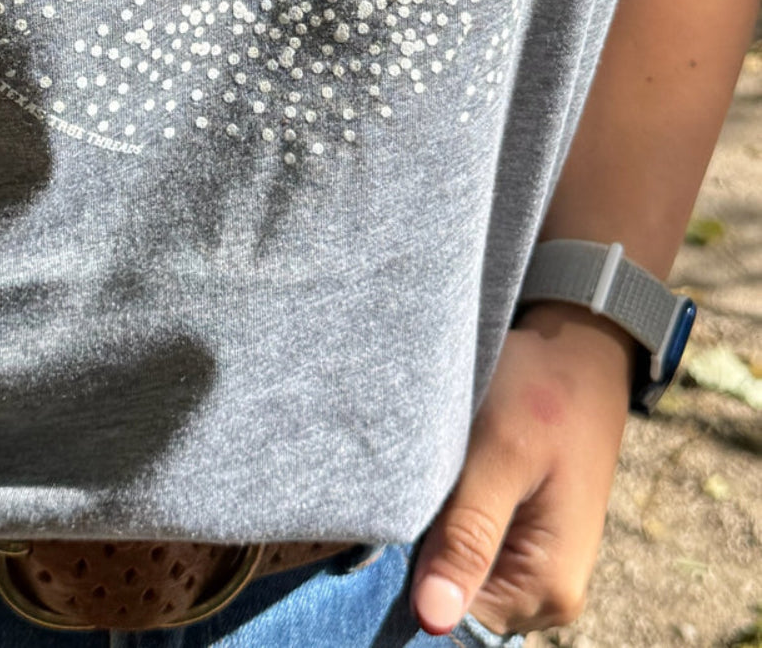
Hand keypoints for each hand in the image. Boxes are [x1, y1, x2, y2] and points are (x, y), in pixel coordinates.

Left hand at [409, 302, 636, 636]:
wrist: (580, 349)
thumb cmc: (542, 393)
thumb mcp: (498, 456)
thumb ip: (467, 536)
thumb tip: (433, 621)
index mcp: (547, 589)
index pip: (455, 623)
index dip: (410, 582)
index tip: (387, 531)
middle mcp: (548, 594)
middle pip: (457, 601)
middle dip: (421, 557)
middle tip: (409, 491)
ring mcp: (537, 567)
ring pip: (459, 574)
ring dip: (434, 535)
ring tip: (432, 478)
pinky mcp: (525, 537)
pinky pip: (472, 549)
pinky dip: (449, 518)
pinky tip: (445, 479)